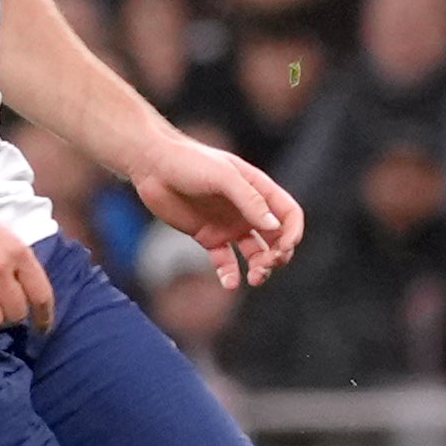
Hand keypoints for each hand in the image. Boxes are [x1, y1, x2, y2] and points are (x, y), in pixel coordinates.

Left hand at [130, 130, 303, 287]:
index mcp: (259, 190)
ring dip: (260, 268)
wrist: (152, 166)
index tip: (285, 248)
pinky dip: (230, 275)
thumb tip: (275, 226)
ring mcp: (228, 225)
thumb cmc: (189, 162)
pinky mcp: (208, 238)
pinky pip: (225, 262)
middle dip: (279, 255)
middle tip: (267, 265)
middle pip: (276, 238)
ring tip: (254, 279)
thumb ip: (250, 200)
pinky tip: (229, 283)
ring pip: (255, 254)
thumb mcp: (224, 176)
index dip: (293, 232)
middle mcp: (247, 210)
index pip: (288, 214)